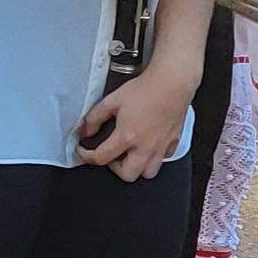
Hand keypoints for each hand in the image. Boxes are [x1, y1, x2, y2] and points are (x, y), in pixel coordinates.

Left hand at [75, 61, 198, 180]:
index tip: (84, 151)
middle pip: (128, 175)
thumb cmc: (145, 90)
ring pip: (149, 173)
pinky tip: (147, 146)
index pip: (101, 158)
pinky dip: (154, 158)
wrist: (172, 83)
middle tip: (110, 155)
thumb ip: (94, 118)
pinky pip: (163, 160)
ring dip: (137, 167)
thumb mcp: (111, 100)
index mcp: (127, 136)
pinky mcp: (173, 142)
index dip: (87, 156)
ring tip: (129, 154)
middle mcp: (145, 146)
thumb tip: (86, 130)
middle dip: (114, 169)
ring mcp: (161, 146)